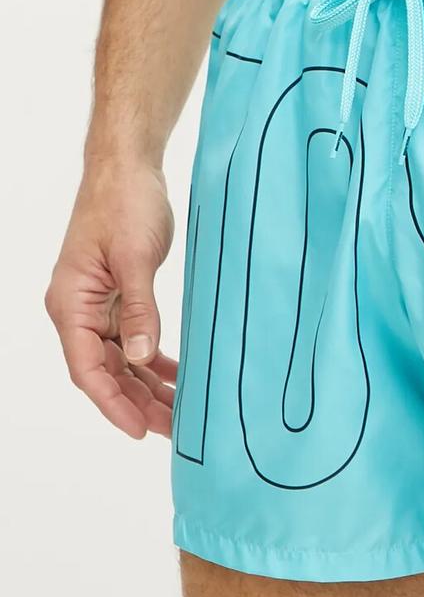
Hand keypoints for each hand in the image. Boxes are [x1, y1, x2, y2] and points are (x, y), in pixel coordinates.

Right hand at [45, 159, 177, 439]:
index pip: (88, 369)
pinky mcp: (116, 293)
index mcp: (71, 304)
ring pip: (120, 358)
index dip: (114, 404)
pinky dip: (151, 357)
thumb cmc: (124, 201)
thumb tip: (141, 358)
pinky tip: (174, 375)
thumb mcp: (136, 257)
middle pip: (105, 370)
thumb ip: (140, 309)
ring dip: (146, 384)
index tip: (140, 430)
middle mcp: (78, 309)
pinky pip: (131, 337)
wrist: (127, 166)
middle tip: (173, 429)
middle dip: (137, 402)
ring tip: (179, 412)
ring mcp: (96, 303)